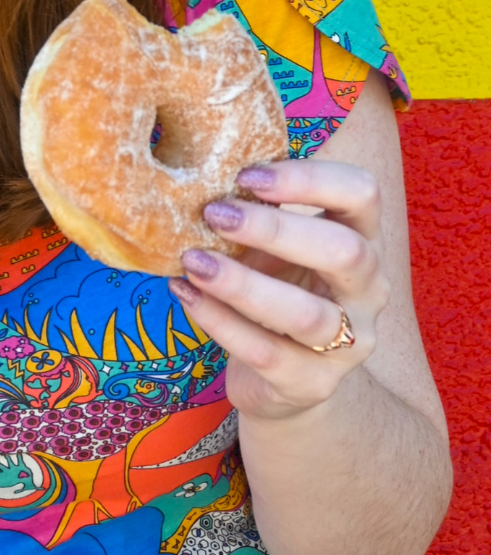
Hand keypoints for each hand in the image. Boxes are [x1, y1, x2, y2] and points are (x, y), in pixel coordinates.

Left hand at [169, 160, 389, 421]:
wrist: (284, 378)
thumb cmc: (276, 286)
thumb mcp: (274, 244)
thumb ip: (256, 209)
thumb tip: (198, 169)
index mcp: (362, 238)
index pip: (362, 193)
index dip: (308, 179)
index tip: (246, 176)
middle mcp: (369, 290)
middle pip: (344, 252)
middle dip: (275, 229)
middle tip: (214, 214)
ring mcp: (348, 343)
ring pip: (307, 314)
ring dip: (242, 283)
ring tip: (192, 261)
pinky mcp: (313, 384)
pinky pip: (267, 353)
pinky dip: (219, 321)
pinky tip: (185, 294)